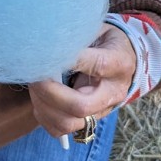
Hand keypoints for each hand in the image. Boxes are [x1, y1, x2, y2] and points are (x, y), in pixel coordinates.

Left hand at [27, 24, 135, 140]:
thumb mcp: (97, 30)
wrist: (125, 60)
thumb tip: (46, 42)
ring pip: (68, 122)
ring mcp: (100, 111)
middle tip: (35, 75)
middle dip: (50, 92)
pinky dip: (43, 116)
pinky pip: (60, 129)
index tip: (46, 53)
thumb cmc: (105, 40)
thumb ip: (77, 37)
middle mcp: (112, 93)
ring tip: (34, 86)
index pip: (96, 66)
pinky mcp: (87, 121)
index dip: (68, 60)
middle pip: (81, 106)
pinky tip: (39, 99)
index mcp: (119, 64)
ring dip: (43, 106)